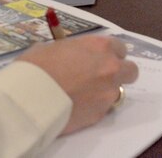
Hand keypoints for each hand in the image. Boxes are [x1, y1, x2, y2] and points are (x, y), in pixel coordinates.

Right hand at [17, 35, 137, 134]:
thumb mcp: (52, 47)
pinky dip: (93, 107)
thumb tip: (70, 56)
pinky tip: (75, 106)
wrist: (30, 96)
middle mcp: (110, 68)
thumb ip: (70, 51)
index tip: (98, 58)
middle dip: (119, 73)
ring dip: (104, 91)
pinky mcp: (100, 115)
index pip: (120, 48)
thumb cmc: (37, 65)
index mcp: (99, 46)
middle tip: (99, 77)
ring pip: (117, 92)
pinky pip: (102, 108)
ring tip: (82, 94)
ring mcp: (108, 93)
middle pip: (131, 71)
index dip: (109, 54)